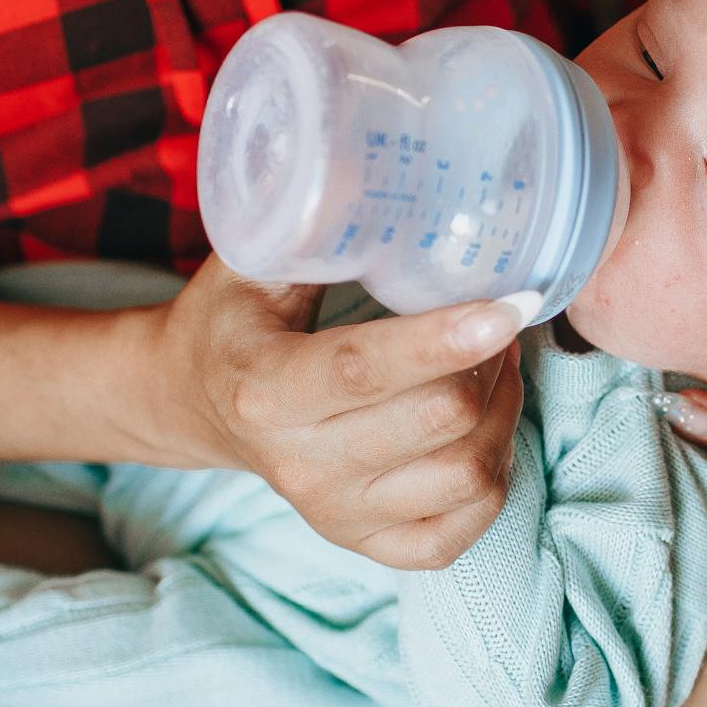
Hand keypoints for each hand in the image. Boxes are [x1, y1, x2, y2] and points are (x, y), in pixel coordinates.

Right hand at [138, 255, 529, 569]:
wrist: (197, 403)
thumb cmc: (236, 318)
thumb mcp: (253, 259)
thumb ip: (312, 221)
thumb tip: (373, 161)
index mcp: (265, 391)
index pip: (367, 371)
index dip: (445, 339)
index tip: (509, 304)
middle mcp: (299, 465)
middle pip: (441, 420)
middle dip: (489, 359)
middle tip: (495, 319)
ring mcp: (335, 515)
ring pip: (469, 473)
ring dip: (506, 410)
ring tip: (495, 364)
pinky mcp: (369, 545)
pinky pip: (467, 525)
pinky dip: (497, 472)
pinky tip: (483, 427)